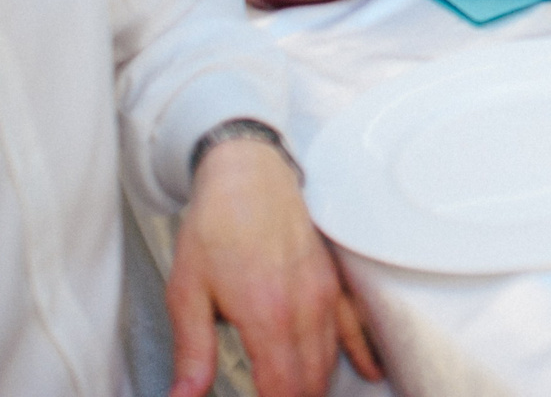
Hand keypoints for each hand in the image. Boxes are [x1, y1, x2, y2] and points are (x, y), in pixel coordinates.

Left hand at [167, 139, 382, 396]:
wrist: (248, 175)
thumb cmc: (215, 227)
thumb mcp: (187, 293)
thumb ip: (192, 353)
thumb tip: (183, 396)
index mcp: (267, 316)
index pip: (282, 390)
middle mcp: (304, 309)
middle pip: (311, 382)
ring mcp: (324, 294)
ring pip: (330, 360)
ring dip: (317, 386)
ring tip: (302, 395)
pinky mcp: (332, 281)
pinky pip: (355, 326)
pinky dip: (361, 354)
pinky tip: (366, 371)